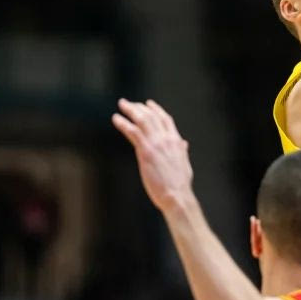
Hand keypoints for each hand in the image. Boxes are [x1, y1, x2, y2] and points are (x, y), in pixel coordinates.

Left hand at [112, 98, 193, 212]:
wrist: (177, 196)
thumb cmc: (180, 185)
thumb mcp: (184, 163)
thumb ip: (182, 151)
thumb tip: (184, 143)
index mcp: (176, 141)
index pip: (165, 119)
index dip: (156, 109)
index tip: (148, 103)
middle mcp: (167, 139)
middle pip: (152, 116)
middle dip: (139, 107)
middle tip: (128, 103)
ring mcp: (156, 144)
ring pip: (142, 120)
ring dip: (130, 110)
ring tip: (121, 105)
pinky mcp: (146, 151)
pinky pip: (133, 132)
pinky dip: (123, 123)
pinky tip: (116, 119)